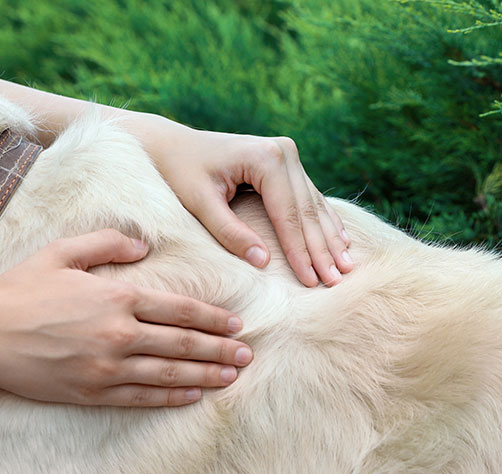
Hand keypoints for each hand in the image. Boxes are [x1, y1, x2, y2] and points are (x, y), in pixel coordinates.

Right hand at [0, 229, 252, 405]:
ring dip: (204, 375)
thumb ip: (107, 242)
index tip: (235, 323)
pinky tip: (192, 397)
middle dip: (219, 350)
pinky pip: (141, 397)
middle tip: (246, 355)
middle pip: (182, 343)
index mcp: (116, 297)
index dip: (211, 317)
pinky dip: (171, 397)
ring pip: (168, 373)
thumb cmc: (20, 289)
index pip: (178, 308)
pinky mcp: (90, 392)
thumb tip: (144, 244)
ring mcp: (106, 368)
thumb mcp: (62, 251)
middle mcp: (118, 334)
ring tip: (231, 377)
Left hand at [135, 115, 353, 286]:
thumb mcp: (199, 203)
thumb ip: (229, 232)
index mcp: (265, 158)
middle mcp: (283, 152)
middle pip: (306, 211)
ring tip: (346, 268)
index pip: (288, 215)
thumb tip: (262, 262)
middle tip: (337, 281)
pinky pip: (309, 198)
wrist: (172, 146)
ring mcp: (287, 155)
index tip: (312, 281)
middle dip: (321, 249)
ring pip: (313, 205)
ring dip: (329, 238)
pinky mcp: (286, 163)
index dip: (300, 252)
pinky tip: (340, 242)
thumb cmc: (179, 173)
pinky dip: (323, 222)